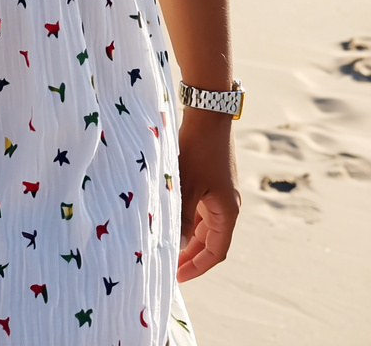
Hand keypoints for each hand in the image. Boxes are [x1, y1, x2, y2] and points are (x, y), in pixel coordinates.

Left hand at [175, 111, 239, 282]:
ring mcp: (218, 192)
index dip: (198, 266)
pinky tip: (169, 219)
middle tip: (170, 267)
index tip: (179, 277)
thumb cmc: (198, 150)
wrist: (208, 115)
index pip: (215, 251)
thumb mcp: (187, 185)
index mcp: (227, 211)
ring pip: (204, 224)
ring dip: (188, 236)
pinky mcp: (209, 180)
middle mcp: (226, 205)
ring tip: (166, 246)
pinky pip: (199, 208)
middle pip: (210, 240)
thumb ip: (184, 215)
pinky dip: (187, 218)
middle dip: (191, 255)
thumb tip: (180, 242)